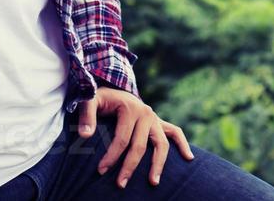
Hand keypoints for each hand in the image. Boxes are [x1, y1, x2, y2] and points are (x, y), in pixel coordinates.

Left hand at [76, 86, 194, 188]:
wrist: (115, 89)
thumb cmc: (101, 99)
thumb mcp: (90, 101)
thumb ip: (86, 116)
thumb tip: (85, 135)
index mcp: (130, 108)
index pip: (122, 138)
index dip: (111, 156)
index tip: (101, 171)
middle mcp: (146, 113)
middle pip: (140, 145)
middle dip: (130, 166)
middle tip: (121, 184)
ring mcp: (155, 118)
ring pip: (161, 143)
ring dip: (158, 164)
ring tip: (153, 182)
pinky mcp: (159, 122)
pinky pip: (175, 132)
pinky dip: (183, 144)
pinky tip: (189, 158)